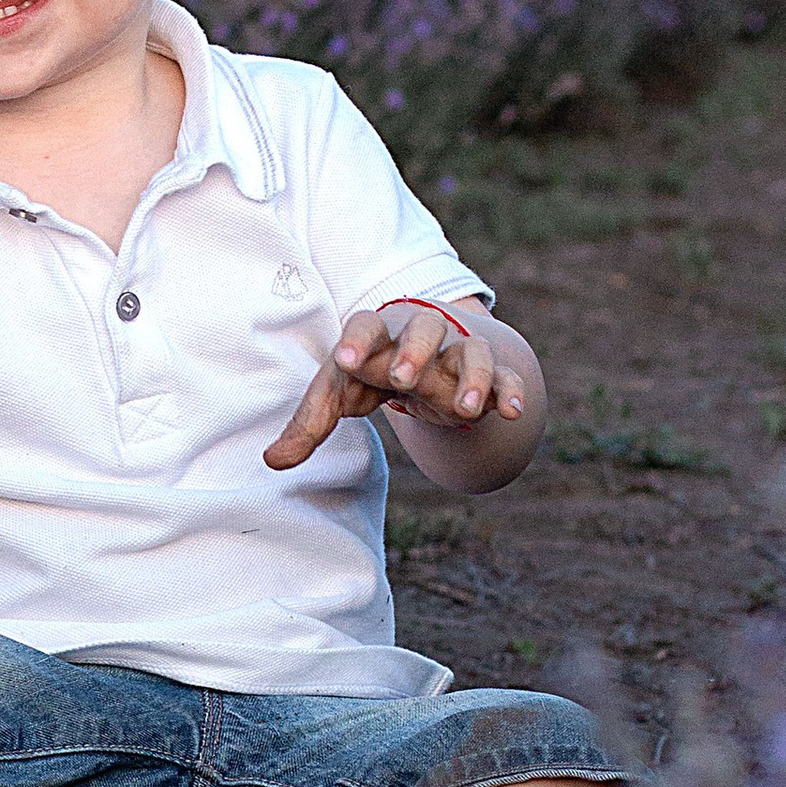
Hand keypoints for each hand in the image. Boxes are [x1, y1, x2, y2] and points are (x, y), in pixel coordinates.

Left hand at [263, 302, 530, 472]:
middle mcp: (420, 337)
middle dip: (415, 350)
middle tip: (403, 378)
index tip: (344, 361)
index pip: (365, 325)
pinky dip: (510, 392)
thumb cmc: (371, 372)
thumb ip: (309, 425)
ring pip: (471, 352)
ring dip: (472, 377)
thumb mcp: (340, 394)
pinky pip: (504, 377)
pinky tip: (512, 413)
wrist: (425, 358)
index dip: (357, 341)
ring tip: (466, 408)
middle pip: (424, 327)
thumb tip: (273, 461)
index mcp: (378, 334)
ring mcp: (457, 354)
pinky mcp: (487, 376)